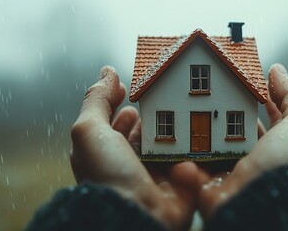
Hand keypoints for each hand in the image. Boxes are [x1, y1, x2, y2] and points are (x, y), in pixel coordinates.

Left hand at [70, 66, 198, 230]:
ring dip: (173, 128)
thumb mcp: (90, 130)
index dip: (119, 110)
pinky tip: (197, 131)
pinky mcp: (179, 185)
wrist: (137, 215)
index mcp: (105, 157)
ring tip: (183, 108)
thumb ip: (97, 99)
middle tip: (159, 99)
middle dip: (149, 116)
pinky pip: (188, 160)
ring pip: (166, 145)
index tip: (129, 93)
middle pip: (142, 136)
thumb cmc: (108, 174)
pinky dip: (191, 146)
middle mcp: (129, 168)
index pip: (114, 129)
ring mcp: (155, 177)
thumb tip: (107, 71)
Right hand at [197, 64, 287, 219]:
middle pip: (239, 129)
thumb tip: (277, 69)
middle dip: (225, 111)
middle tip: (209, 90)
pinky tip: (177, 137)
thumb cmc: (284, 166)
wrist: (257, 207)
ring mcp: (234, 175)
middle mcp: (259, 162)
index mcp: (282, 148)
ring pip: (214, 146)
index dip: (260, 98)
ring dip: (200, 131)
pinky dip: (185, 154)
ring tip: (185, 108)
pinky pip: (193, 168)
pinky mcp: (210, 187)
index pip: (271, 118)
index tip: (244, 80)